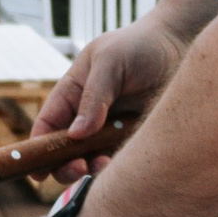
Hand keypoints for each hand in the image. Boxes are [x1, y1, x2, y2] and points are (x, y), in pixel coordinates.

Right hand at [27, 19, 184, 171]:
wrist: (179, 45)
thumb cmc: (138, 45)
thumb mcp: (110, 61)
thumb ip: (94, 96)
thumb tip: (77, 134)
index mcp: (71, 94)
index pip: (47, 126)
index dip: (38, 150)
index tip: (40, 172)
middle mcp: (86, 115)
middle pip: (64, 151)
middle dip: (65, 166)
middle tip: (78, 169)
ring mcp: (109, 129)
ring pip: (91, 160)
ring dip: (92, 170)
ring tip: (103, 166)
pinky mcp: (132, 138)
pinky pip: (119, 160)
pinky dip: (117, 168)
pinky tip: (123, 166)